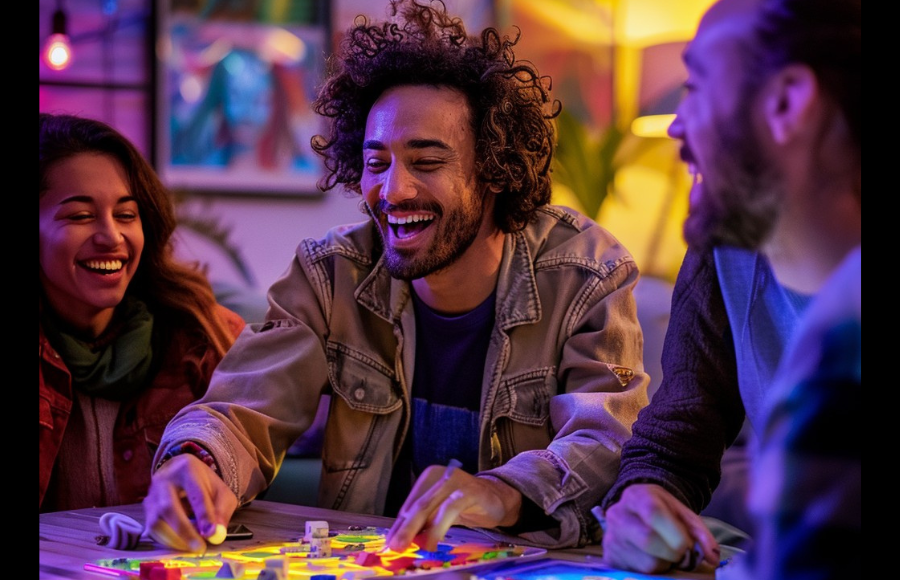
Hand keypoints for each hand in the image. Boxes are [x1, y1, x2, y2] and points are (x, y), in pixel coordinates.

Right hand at [142, 454, 237, 551]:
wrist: (182, 473)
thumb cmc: (204, 484)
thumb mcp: (221, 491)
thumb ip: (221, 510)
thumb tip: (215, 533)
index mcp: (187, 469)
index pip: (195, 494)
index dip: (203, 515)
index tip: (210, 533)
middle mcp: (164, 479)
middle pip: (169, 507)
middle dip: (184, 531)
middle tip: (199, 547)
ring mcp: (151, 493)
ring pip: (156, 521)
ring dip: (174, 539)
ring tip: (191, 547)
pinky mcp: (145, 507)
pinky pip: (152, 529)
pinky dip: (166, 540)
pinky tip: (180, 543)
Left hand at [385, 464, 521, 551]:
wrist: (498, 497)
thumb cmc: (465, 504)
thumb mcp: (441, 512)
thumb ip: (424, 522)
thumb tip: (401, 539)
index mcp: (428, 478)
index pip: (410, 505)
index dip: (399, 525)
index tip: (390, 543)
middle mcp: (440, 476)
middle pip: (417, 505)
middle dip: (404, 528)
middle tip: (394, 546)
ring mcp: (455, 481)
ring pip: (430, 506)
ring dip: (416, 529)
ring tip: (410, 547)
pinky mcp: (470, 491)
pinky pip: (450, 509)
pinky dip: (438, 527)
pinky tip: (432, 542)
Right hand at [600, 483, 719, 572]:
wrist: (636, 512)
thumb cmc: (663, 512)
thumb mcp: (682, 513)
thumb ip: (700, 532)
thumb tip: (712, 557)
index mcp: (636, 496)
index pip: (653, 513)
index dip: (674, 533)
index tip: (686, 543)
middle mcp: (617, 515)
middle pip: (648, 540)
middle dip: (672, 553)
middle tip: (679, 553)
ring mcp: (610, 537)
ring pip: (646, 563)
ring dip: (664, 564)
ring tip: (663, 554)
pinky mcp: (609, 558)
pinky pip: (637, 573)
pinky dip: (651, 571)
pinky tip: (651, 560)